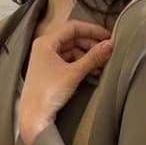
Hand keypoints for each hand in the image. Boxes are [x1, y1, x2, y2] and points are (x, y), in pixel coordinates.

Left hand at [19, 20, 112, 144]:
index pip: (73, 27)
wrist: (34, 117)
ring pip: (71, 52)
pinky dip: (80, 66)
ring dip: (87, 57)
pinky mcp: (49, 73)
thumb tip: (111, 45)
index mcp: (46, 41)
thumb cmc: (50, 91)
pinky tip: (92, 73)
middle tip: (106, 52)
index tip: (108, 36)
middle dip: (90, 45)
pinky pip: (67, 63)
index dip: (92, 30)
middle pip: (72, 39)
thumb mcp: (74, 73)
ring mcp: (46, 60)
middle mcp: (44, 47)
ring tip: (101, 66)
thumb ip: (93, 58)